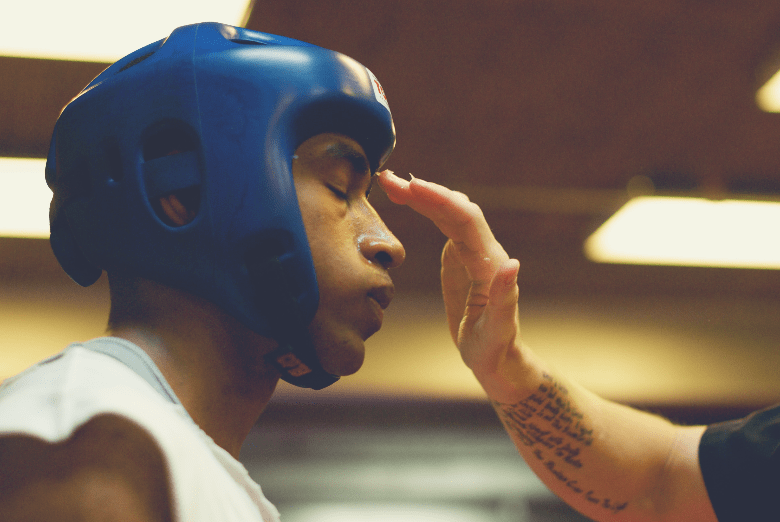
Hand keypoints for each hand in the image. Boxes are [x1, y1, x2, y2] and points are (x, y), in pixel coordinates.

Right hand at [377, 171, 521, 380]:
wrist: (497, 359)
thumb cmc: (495, 350)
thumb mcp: (497, 332)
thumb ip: (505, 299)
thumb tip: (512, 263)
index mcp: (490, 264)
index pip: (465, 220)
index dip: (439, 200)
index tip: (412, 187)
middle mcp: (483, 251)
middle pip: (455, 209)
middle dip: (424, 191)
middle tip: (389, 180)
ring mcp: (471, 252)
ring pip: (448, 212)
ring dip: (422, 195)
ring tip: (390, 184)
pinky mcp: (460, 257)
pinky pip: (443, 223)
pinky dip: (424, 208)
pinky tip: (407, 199)